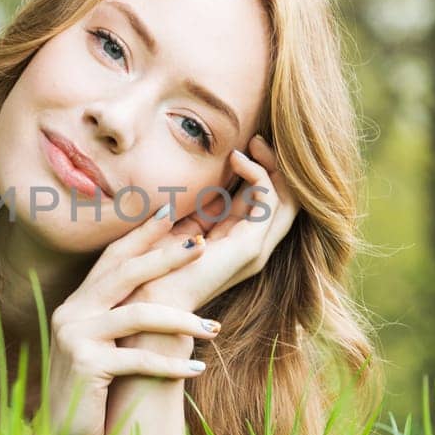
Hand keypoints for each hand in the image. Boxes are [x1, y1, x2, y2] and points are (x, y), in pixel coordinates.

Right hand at [41, 206, 221, 434]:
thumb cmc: (90, 399)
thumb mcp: (103, 352)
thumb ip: (120, 324)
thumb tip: (161, 297)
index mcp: (76, 305)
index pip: (111, 259)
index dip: (141, 235)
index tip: (173, 213)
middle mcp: (70, 313)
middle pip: (124, 273)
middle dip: (166, 256)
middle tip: (203, 245)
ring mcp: (74, 337)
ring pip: (137, 314)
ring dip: (181, 319)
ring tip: (214, 328)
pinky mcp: (84, 366)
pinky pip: (139, 359)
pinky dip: (172, 363)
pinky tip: (197, 368)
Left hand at [127, 135, 299, 313]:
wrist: (148, 296)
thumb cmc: (156, 262)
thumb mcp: (182, 222)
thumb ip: (199, 202)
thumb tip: (206, 174)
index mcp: (237, 241)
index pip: (266, 201)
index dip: (263, 170)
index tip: (246, 144)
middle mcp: (253, 245)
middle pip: (286, 199)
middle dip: (276, 165)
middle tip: (258, 138)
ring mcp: (256, 248)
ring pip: (287, 198)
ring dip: (272, 165)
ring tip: (253, 143)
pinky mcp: (250, 247)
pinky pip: (269, 201)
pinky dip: (259, 175)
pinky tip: (238, 160)